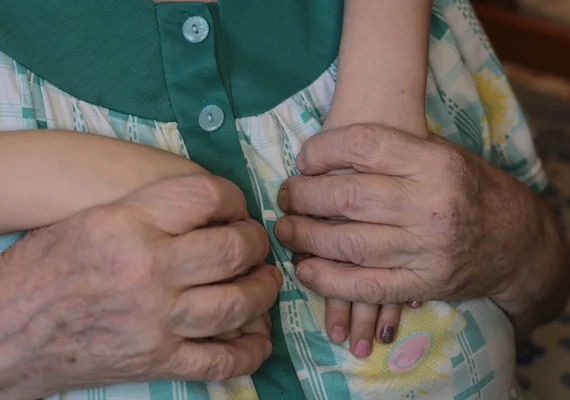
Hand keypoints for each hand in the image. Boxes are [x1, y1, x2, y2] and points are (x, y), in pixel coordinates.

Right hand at [0, 175, 280, 398]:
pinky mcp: (156, 361)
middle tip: (257, 244)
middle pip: (232, 249)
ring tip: (266, 281)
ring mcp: (155, 321)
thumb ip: (153, 210)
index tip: (236, 207)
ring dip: (263, 291)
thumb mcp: (92, 218)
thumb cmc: (42, 268)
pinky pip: (220, 361)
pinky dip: (249, 351)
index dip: (233, 198)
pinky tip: (259, 337)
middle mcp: (148, 270)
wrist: (5, 332)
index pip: (206, 196)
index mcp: (127, 224)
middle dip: (256, 243)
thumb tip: (213, 213)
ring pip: (237, 304)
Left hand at [275, 124, 568, 337]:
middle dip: (302, 196)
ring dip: (305, 237)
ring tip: (285, 229)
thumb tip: (326, 155)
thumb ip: (394, 152)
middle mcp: (431, 203)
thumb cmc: (472, 190)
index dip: (321, 150)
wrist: (519, 241)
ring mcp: (427, 248)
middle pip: (346, 196)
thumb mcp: (443, 155)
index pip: (362, 143)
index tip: (304, 160)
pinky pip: (365, 286)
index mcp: (435, 161)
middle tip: (285, 197)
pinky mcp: (424, 283)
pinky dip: (328, 280)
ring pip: (348, 243)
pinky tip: (304, 269)